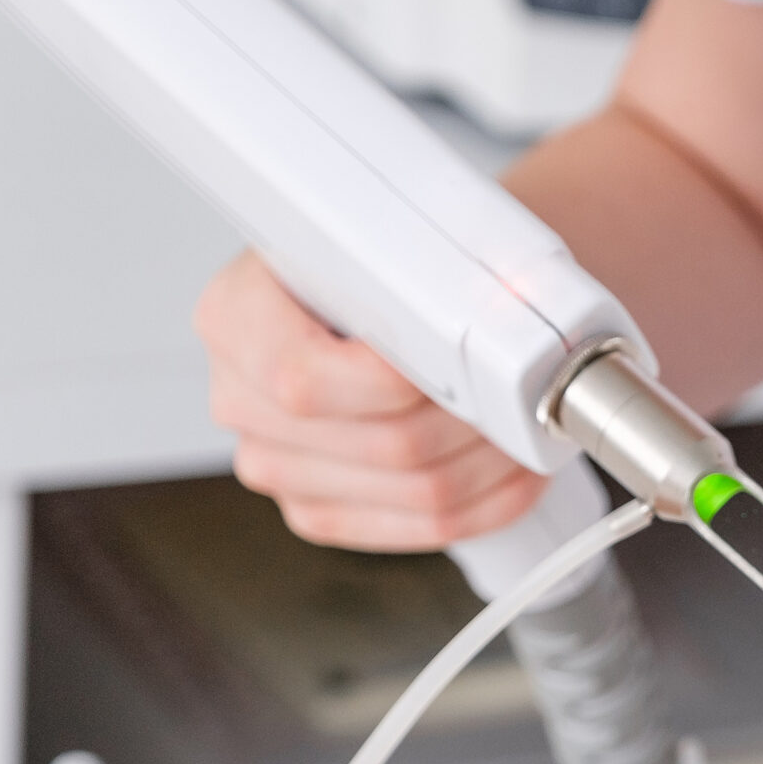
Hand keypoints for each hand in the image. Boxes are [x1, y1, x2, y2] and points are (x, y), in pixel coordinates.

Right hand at [194, 251, 546, 550]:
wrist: (361, 300)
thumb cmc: (371, 267)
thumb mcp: (369, 234)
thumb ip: (400, 260)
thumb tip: (472, 294)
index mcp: (234, 317)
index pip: (308, 379)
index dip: (404, 380)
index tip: (466, 361)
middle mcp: (241, 399)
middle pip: (385, 442)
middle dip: (476, 422)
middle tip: (525, 397)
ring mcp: (275, 465)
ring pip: (416, 490)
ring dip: (495, 464)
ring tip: (528, 429)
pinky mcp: (317, 511)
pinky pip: (419, 529)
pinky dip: (488, 504)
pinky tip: (516, 474)